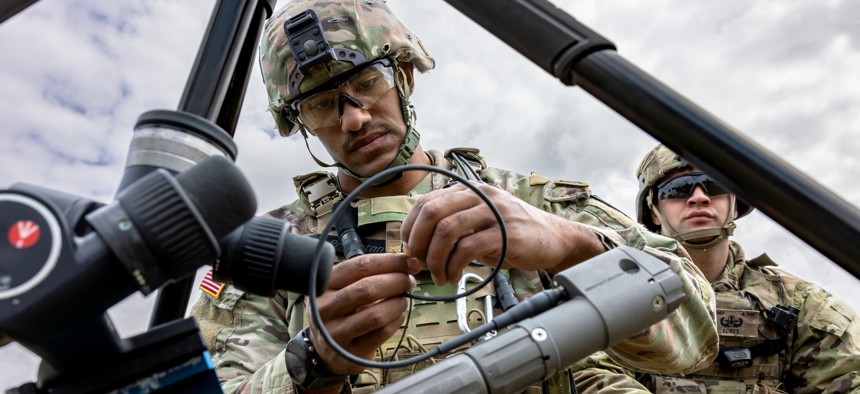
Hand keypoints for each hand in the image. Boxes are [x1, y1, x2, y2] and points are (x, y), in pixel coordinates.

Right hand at [307, 253, 420, 375]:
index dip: (389, 261)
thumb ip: (371, 273)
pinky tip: (398, 316)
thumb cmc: (342, 312)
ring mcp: (335, 333)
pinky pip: (381, 333)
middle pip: (367, 289)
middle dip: (396, 281)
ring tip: (403, 300)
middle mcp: (324, 308)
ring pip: (376, 314)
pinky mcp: (350, 353)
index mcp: (323, 285)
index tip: (410, 262)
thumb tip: (409, 262)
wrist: (326, 351)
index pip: (359, 266)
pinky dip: (396, 321)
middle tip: (409, 282)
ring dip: (398, 303)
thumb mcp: (345, 288)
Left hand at [401, 182, 602, 284]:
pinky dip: (453, 266)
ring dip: (435, 259)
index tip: (409, 249)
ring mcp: (495, 213)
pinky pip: (468, 248)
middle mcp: (481, 196)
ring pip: (447, 230)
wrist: (556, 239)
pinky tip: (453, 277)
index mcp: (471, 190)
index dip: (410, 227)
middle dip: (418, 243)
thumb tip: (418, 244)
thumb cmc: (514, 234)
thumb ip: (455, 223)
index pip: (426, 201)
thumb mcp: (482, 220)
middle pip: (432, 212)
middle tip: (419, 265)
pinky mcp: (507, 234)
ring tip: (438, 276)